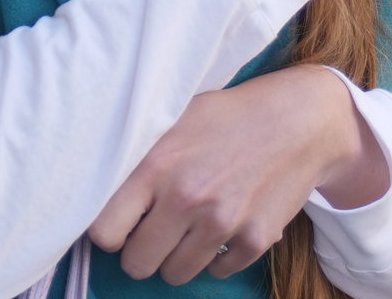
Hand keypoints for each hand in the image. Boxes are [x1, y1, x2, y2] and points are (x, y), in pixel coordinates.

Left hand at [88, 65, 383, 284]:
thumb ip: (137, 153)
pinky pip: (217, 271)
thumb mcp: (173, 118)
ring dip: (176, 256)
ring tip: (187, 227)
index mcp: (156, 166)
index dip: (108, 232)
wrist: (298, 121)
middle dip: (141, 250)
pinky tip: (220, 226)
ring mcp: (223, 223)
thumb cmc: (227, 116)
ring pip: (175, 275)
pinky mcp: (255, 240)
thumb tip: (93, 181)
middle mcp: (186, 199)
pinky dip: (215, 256)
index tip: (119, 224)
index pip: (104, 232)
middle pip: (137, 264)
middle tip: (153, 230)